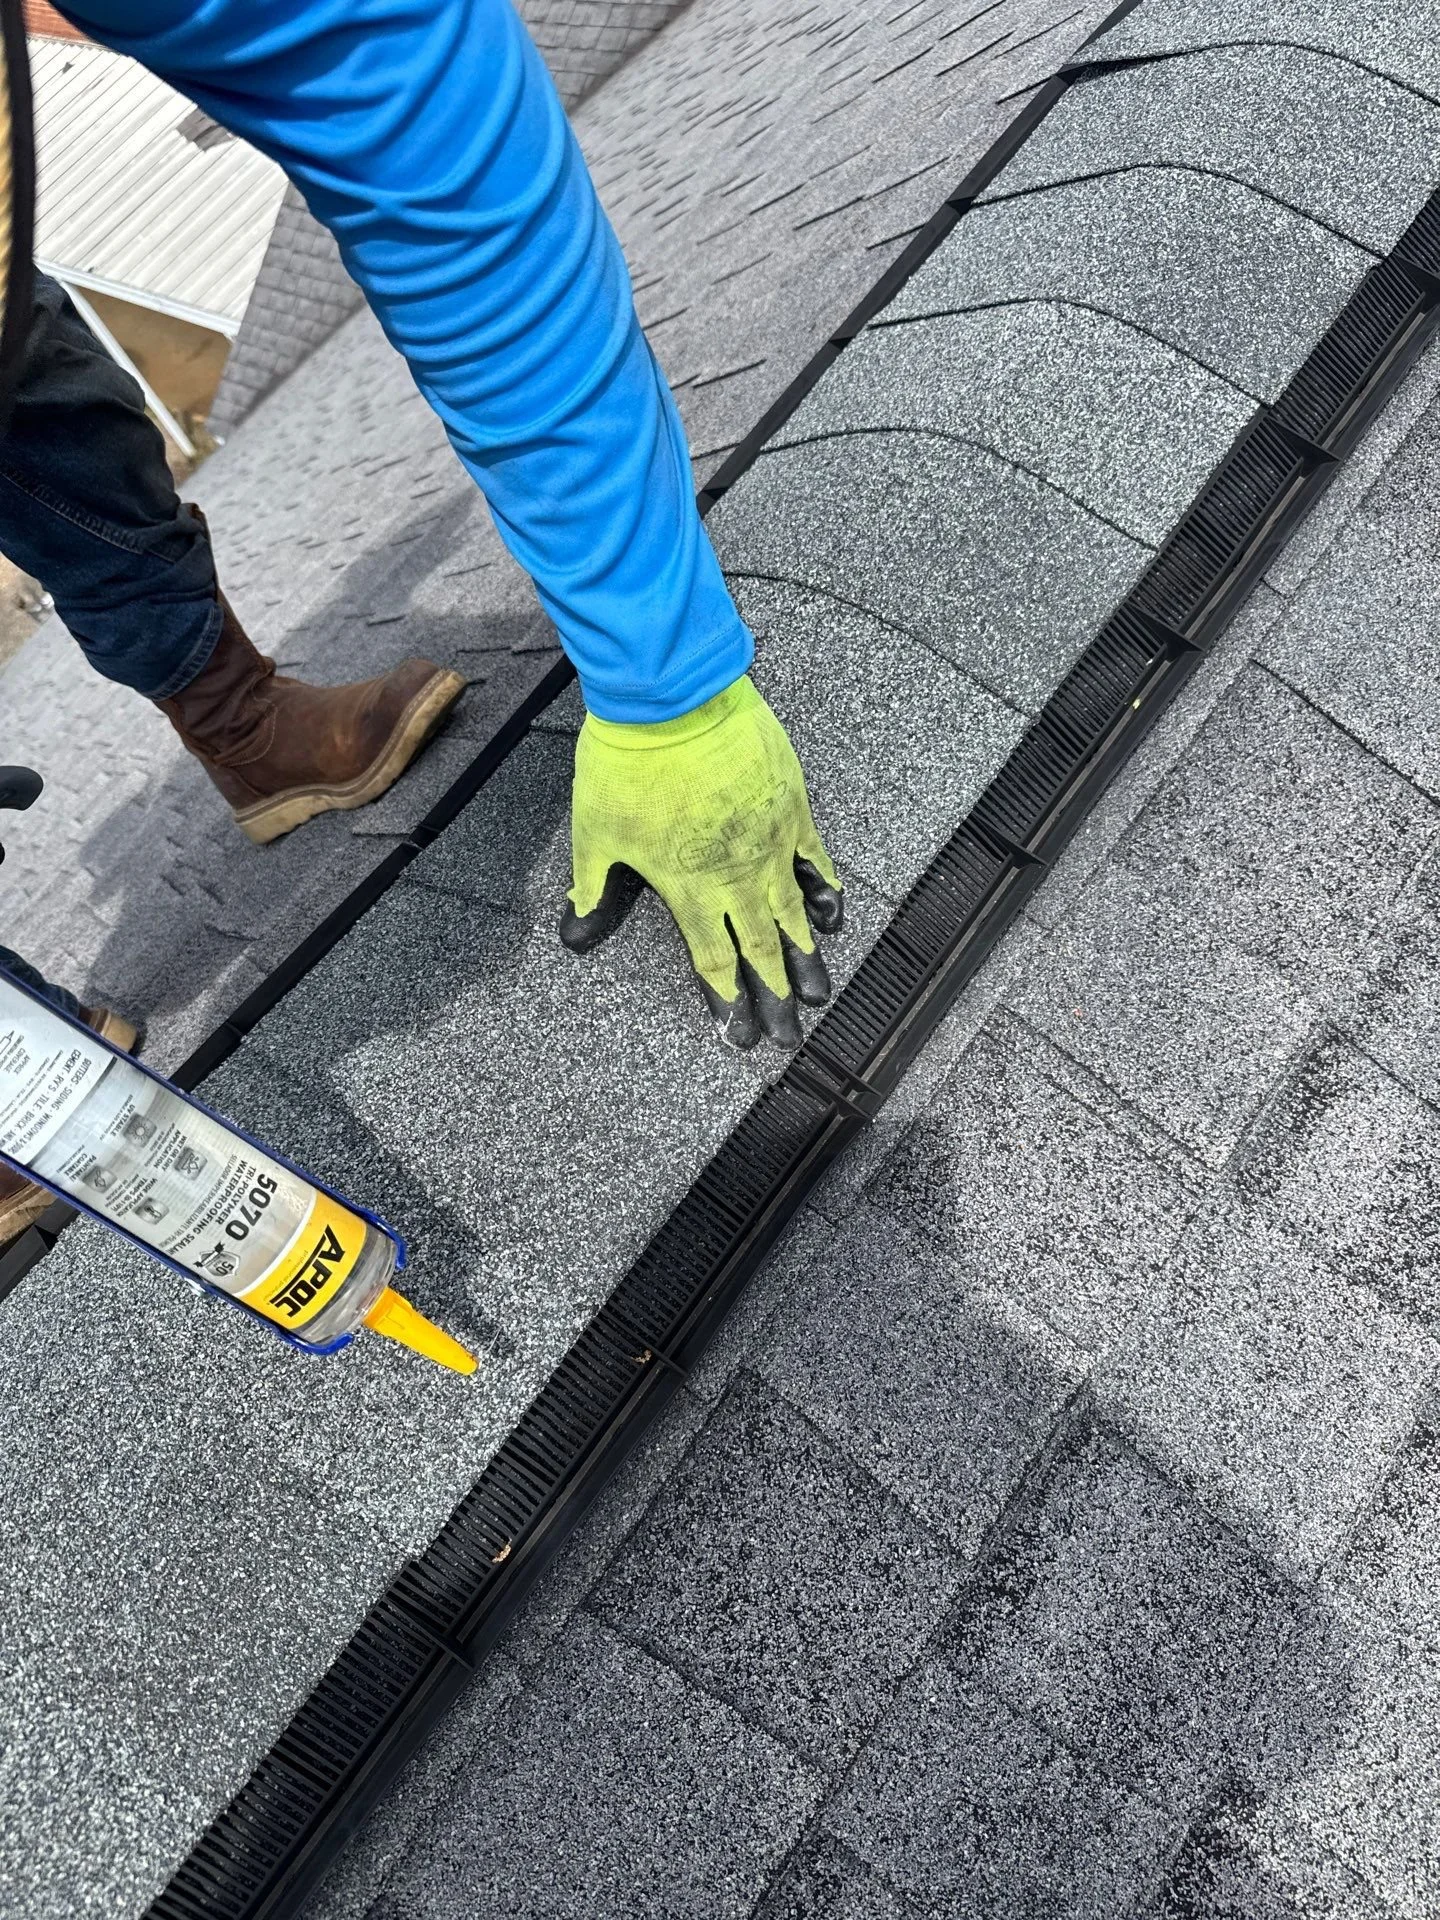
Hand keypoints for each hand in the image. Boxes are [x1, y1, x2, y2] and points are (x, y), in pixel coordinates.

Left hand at [560, 675, 842, 1047]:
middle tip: (788, 1036)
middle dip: (775, 997)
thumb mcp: (596, 833)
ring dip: (807, 958)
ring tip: (819, 994)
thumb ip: (593, 890)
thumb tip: (577, 936)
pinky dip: (825, 893)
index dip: (728, 1001)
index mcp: (687, 888)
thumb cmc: (628, 763)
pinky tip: (833, 917)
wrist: (673, 700)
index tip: (740, 1035)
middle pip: (760, 950)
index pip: (713, 960)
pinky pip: (815, 861)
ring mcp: (769, 844)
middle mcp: (735, 876)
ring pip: (794, 915)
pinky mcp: (791, 808)